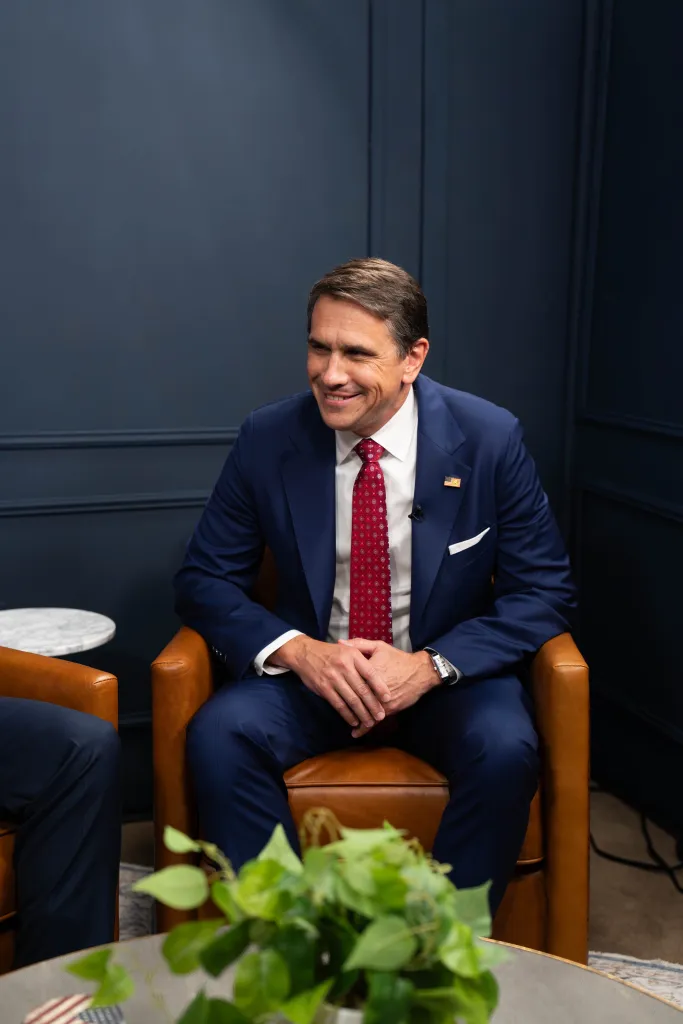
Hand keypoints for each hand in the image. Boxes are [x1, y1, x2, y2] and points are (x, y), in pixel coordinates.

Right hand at [267, 635, 390, 729]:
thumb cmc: (330, 652)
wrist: (305, 653)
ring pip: (351, 699)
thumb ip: (362, 658)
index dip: (380, 687)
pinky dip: (347, 715)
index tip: (388, 698)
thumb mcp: (348, 648)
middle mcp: (344, 666)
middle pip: (362, 689)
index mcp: (353, 655)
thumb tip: (378, 674)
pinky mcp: (324, 688)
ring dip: (362, 713)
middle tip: (381, 715)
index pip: (370, 673)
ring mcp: (333, 678)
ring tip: (370, 722)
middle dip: (373, 705)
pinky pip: (338, 704)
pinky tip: (353, 721)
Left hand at [339, 639, 439, 737]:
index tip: (325, 685)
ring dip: (353, 718)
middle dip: (344, 704)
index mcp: (370, 671)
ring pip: (364, 711)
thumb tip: (339, 642)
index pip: (350, 679)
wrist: (420, 672)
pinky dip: (365, 728)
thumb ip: (358, 644)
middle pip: (355, 698)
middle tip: (331, 705)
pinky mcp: (390, 709)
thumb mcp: (379, 647)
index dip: (338, 685)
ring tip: (342, 722)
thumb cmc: (398, 658)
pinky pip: (375, 720)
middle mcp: (375, 688)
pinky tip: (357, 733)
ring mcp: (382, 701)